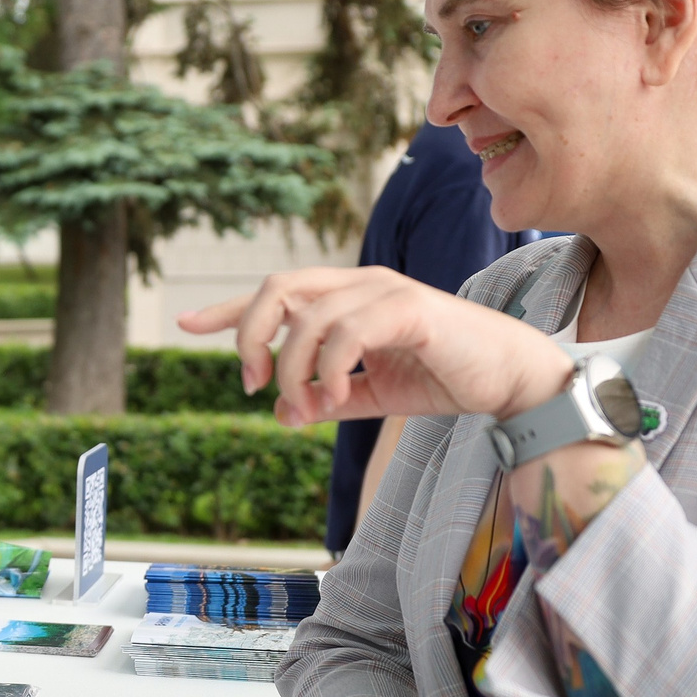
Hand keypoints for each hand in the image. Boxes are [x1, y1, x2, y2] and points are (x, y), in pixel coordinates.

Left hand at [178, 267, 570, 426]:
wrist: (509, 380)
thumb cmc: (445, 377)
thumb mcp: (373, 394)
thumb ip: (327, 399)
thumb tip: (281, 413)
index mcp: (347, 297)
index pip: (276, 293)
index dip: (229, 308)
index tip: (187, 323)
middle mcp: (360, 283)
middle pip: (277, 289)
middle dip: (249, 336)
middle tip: (251, 384)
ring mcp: (384, 290)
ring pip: (308, 317)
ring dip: (294, 369)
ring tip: (308, 407)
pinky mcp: (409, 308)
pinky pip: (346, 332)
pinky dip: (330, 368)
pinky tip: (336, 398)